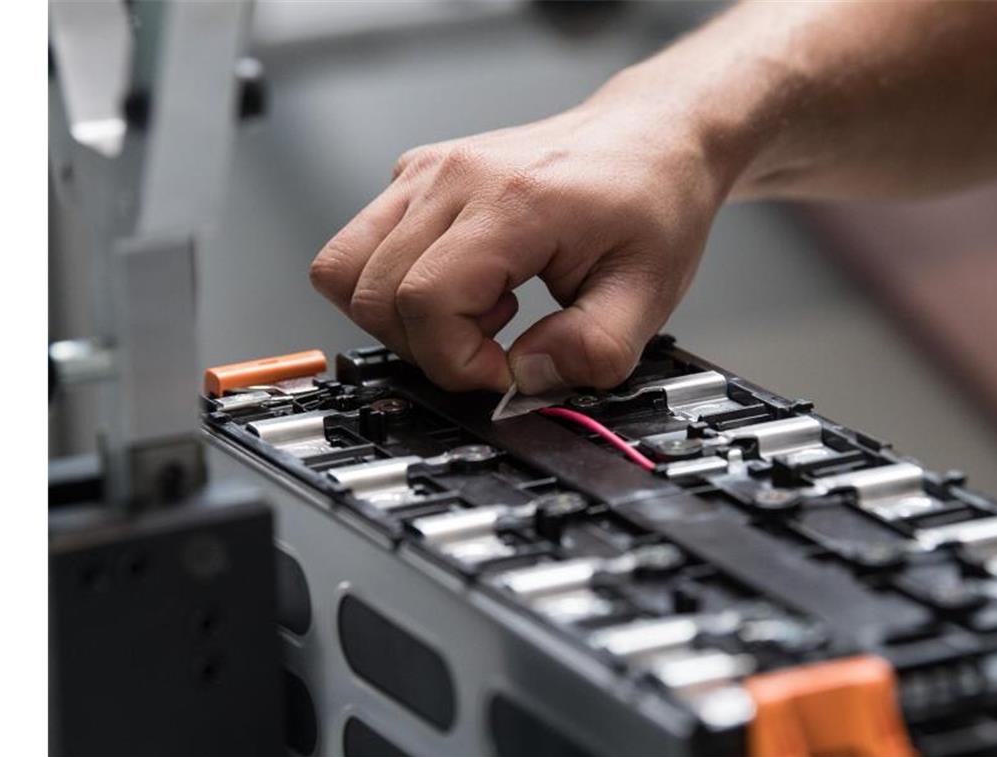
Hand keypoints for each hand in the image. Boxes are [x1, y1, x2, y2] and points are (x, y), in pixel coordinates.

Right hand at [309, 86, 728, 393]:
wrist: (649, 136)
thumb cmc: (652, 200)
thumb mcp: (648, 292)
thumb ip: (593, 349)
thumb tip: (525, 379)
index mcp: (514, 202)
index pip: (428, 301)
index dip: (457, 362)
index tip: (506, 371)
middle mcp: (455, 177)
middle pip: (375, 293)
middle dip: (428, 347)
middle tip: (494, 344)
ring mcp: (427, 171)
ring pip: (345, 269)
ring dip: (401, 316)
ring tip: (475, 310)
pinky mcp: (416, 175)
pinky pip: (361, 246)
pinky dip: (397, 285)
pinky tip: (468, 282)